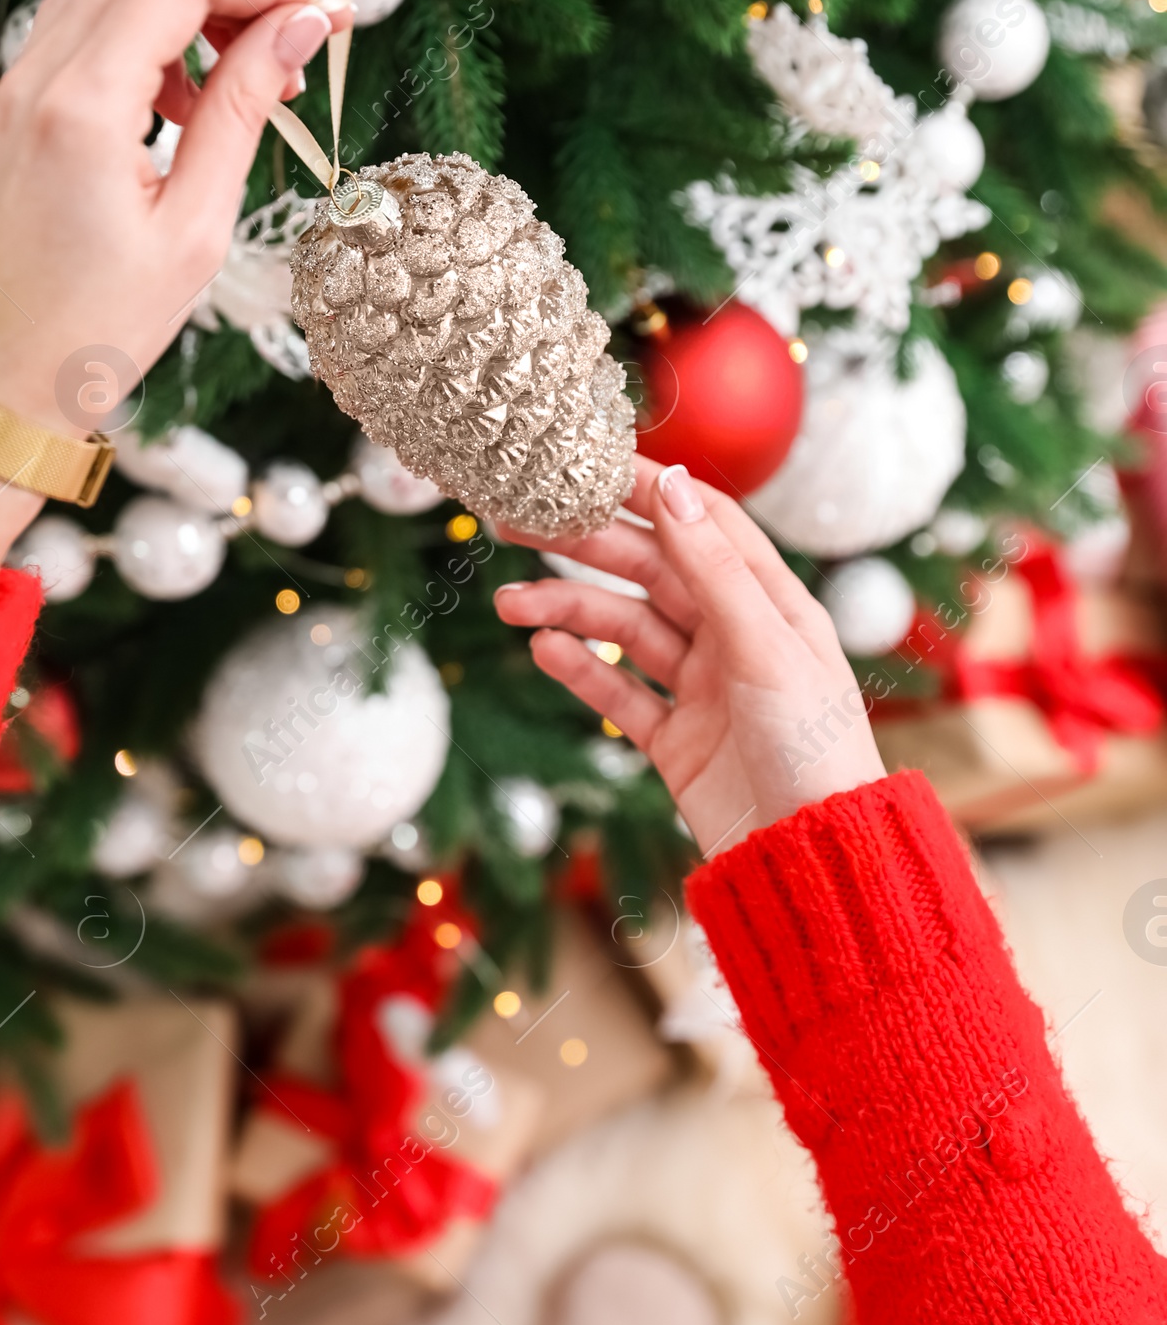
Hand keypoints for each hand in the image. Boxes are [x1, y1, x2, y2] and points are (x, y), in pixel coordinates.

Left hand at [0, 0, 349, 610]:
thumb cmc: (97, 333)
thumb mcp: (193, 230)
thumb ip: (242, 112)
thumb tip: (299, 28)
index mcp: (81, 107)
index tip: (329, 10)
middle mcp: (33, 78)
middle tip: (290, 43)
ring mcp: (10, 89)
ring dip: (183, 2)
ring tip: (237, 79)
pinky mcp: (6, 111)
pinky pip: (77, 29)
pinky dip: (140, 35)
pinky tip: (179, 105)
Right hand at [492, 458, 884, 857]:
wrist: (812, 860)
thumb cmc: (813, 748)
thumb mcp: (765, 646)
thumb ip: (712, 568)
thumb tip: (671, 483)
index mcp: (771, 602)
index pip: (699, 521)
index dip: (643, 488)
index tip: (581, 463)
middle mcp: (735, 636)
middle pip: (650, 571)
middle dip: (584, 547)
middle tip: (515, 525)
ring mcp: (702, 688)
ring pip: (624, 630)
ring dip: (568, 610)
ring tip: (511, 604)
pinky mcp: (676, 741)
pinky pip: (619, 692)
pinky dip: (581, 669)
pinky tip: (543, 649)